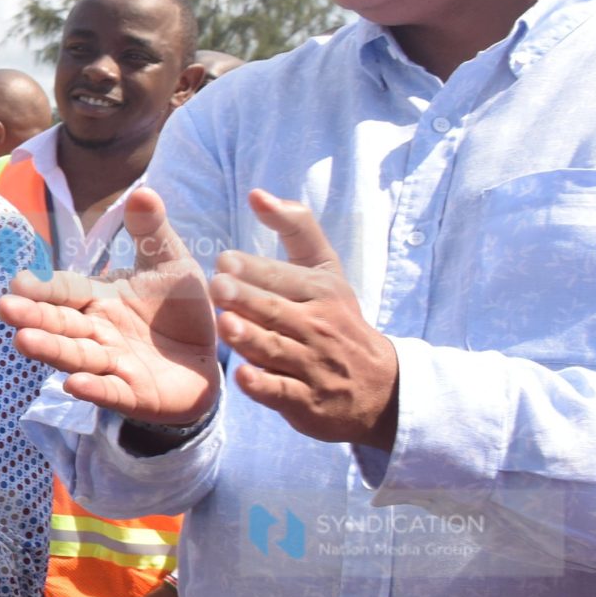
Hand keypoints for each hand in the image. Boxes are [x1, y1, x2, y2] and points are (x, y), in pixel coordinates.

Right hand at [0, 186, 221, 425]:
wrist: (206, 359)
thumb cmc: (179, 310)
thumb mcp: (170, 264)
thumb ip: (151, 233)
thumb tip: (142, 190)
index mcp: (98, 298)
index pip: (65, 290)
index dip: (43, 286)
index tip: (17, 281)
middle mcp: (96, 331)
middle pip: (60, 323)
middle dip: (33, 317)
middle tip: (4, 308)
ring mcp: (112, 364)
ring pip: (76, 355)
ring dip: (51, 350)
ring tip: (24, 342)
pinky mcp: (133, 394)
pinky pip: (111, 391)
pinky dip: (93, 389)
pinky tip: (73, 385)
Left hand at [209, 189, 399, 450]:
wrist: (378, 388)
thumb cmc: (336, 318)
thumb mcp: (326, 270)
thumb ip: (296, 228)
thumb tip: (256, 194)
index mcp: (321, 291)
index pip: (284, 277)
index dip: (254, 270)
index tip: (224, 261)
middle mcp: (318, 326)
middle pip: (276, 311)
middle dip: (247, 298)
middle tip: (217, 287)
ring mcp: (312, 366)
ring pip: (277, 350)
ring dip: (252, 338)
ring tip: (227, 325)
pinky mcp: (305, 402)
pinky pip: (282, 392)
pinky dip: (264, 385)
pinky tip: (244, 377)